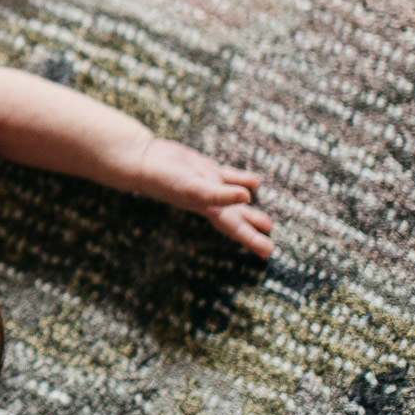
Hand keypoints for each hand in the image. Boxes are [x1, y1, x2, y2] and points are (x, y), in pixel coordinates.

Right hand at [136, 139, 274, 257]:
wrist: (144, 161)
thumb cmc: (166, 180)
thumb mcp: (195, 189)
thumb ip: (221, 195)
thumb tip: (248, 196)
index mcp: (210, 210)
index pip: (236, 228)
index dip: (252, 240)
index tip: (267, 253)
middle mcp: (212, 201)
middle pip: (238, 220)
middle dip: (253, 232)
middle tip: (269, 245)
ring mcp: (209, 184)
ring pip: (236, 200)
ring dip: (250, 211)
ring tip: (266, 222)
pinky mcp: (205, 169)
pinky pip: (229, 177)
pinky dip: (243, 180)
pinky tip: (255, 182)